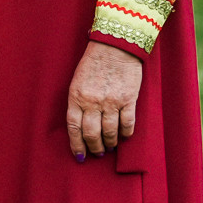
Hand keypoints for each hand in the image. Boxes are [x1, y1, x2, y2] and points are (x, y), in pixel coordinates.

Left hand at [66, 41, 142, 159]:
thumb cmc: (93, 64)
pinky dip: (126, 134)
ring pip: (110, 132)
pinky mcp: (129, 99)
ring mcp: (111, 101)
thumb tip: (82, 126)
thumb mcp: (77, 82)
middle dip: (94, 148)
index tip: (80, 155)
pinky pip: (127, 123)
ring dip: (110, 143)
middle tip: (97, 153)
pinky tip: (124, 137)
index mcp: (76, 97)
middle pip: (92, 134)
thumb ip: (78, 102)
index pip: (73, 128)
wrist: (114, 47)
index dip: (76, 145)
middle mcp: (92, 102)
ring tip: (110, 147)